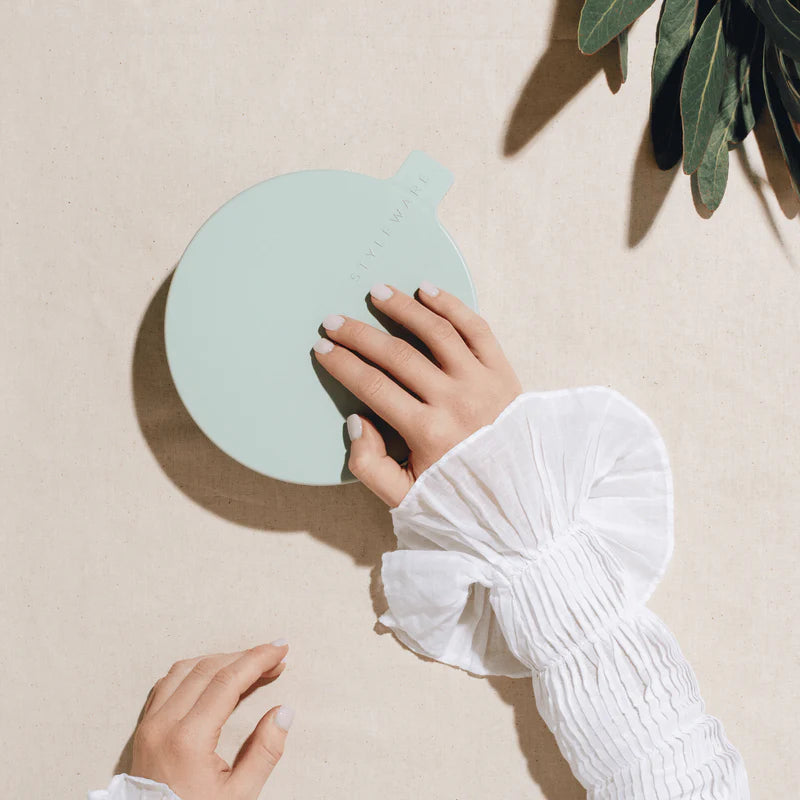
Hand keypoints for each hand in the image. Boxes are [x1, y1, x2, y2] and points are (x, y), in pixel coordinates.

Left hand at [131, 642, 292, 799]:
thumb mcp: (238, 796)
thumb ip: (264, 752)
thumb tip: (283, 713)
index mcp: (188, 739)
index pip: (227, 681)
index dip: (257, 660)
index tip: (280, 649)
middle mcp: (164, 725)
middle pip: (207, 669)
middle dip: (244, 657)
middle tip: (272, 656)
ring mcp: (149, 725)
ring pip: (183, 670)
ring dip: (218, 660)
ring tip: (245, 663)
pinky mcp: (143, 730)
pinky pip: (165, 684)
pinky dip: (192, 671)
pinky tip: (210, 675)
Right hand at [313, 281, 522, 506]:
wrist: (521, 499)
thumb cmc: (459, 495)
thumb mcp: (407, 497)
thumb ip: (369, 465)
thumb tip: (357, 420)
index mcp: (427, 432)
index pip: (373, 386)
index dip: (342, 364)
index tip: (322, 348)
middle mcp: (455, 401)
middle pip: (397, 355)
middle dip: (359, 334)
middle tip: (334, 321)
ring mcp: (481, 382)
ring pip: (436, 332)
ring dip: (403, 308)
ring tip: (376, 292)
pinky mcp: (502, 371)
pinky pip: (475, 328)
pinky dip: (451, 305)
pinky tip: (427, 290)